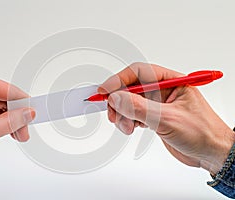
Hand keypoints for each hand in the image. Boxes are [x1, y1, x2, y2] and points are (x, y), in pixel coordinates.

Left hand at [0, 74, 34, 165]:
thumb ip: (9, 122)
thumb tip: (27, 114)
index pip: (10, 91)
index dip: (25, 104)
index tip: (36, 114)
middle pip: (5, 100)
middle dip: (16, 116)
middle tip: (24, 132)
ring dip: (8, 123)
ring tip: (15, 135)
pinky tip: (3, 134)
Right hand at [99, 63, 234, 173]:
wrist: (212, 154)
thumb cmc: (203, 133)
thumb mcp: (168, 119)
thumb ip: (140, 108)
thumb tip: (116, 97)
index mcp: (171, 82)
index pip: (139, 72)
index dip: (119, 79)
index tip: (104, 90)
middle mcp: (162, 91)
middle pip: (131, 87)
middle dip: (119, 100)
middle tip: (113, 113)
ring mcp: (157, 104)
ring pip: (129, 102)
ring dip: (123, 114)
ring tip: (127, 127)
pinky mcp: (154, 117)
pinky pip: (133, 114)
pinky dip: (128, 121)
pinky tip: (132, 128)